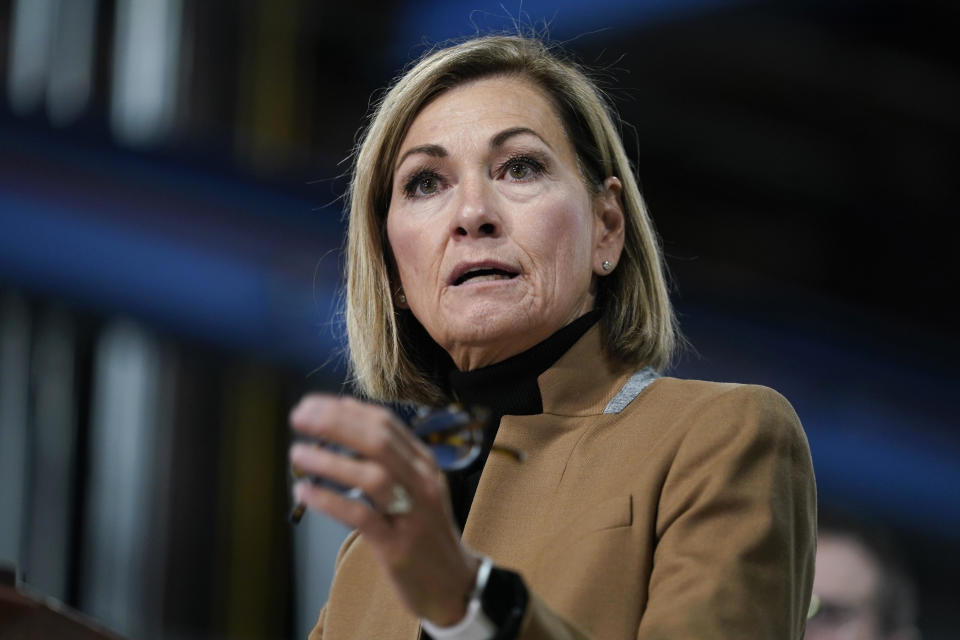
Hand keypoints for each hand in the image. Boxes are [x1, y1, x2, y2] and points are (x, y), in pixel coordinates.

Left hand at [289, 394, 480, 625]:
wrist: (454, 583)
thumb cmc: (424, 531)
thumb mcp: (415, 487)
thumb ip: (387, 461)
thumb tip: (340, 429)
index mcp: (424, 463)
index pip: (386, 424)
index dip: (345, 410)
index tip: (312, 405)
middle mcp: (422, 482)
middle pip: (379, 442)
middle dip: (336, 424)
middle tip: (298, 417)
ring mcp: (413, 514)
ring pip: (372, 476)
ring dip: (331, 461)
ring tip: (297, 454)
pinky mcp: (398, 546)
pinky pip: (362, 517)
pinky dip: (330, 501)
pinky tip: (304, 493)